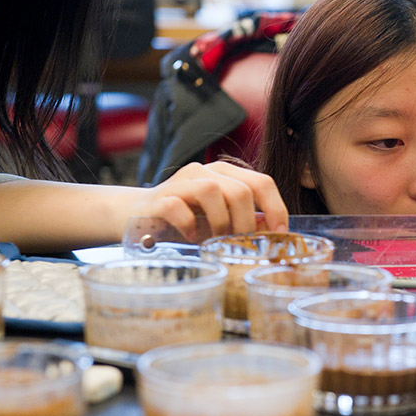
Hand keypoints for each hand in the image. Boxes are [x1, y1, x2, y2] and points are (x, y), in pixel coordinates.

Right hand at [129, 161, 288, 239]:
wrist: (136, 214)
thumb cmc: (185, 218)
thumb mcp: (220, 219)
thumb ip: (247, 220)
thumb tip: (275, 231)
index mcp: (227, 174)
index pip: (262, 183)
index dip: (276, 209)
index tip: (279, 235)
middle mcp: (206, 172)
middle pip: (241, 190)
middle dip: (246, 223)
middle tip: (238, 243)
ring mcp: (181, 182)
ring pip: (212, 191)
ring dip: (220, 222)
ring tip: (214, 240)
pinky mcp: (159, 197)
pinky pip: (179, 207)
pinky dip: (189, 225)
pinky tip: (191, 237)